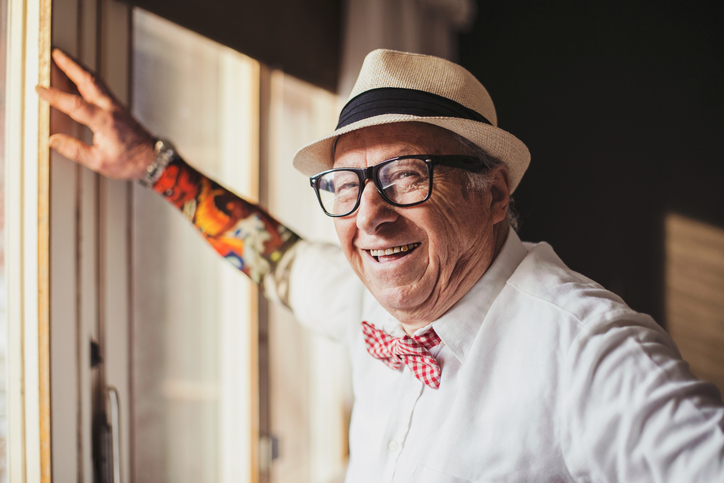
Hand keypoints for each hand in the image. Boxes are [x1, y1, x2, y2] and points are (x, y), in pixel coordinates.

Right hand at [36, 49, 154, 179]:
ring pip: (96, 82)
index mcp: (106, 122)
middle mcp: (112, 110)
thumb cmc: (130, 162)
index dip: (56, 96)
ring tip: (64, 59)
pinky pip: (101, 87)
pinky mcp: (119, 107)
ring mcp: (116, 106)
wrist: (152, 159)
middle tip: (56, 54)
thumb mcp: (100, 162)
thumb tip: (54, 141)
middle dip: (71, 66)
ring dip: (79, 69)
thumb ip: (75, 150)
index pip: (76, 105)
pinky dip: (88, 78)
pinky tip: (80, 77)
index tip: (40, 90)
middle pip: (89, 81)